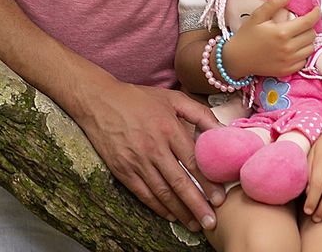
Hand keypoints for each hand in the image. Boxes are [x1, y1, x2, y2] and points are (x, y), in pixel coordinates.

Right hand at [74, 74, 223, 231]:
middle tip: (210, 222)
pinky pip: (143, 193)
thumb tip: (221, 130)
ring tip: (194, 223)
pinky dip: (157, 206)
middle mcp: (154, 147)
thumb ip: (200, 113)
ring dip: (179, 211)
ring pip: (162, 192)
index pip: (193, 161)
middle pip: (180, 182)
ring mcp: (136, 161)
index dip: (208, 182)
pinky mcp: (122, 170)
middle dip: (197, 204)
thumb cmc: (139, 98)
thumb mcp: (173, 98)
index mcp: (169, 129)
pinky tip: (170, 215)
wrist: (99, 101)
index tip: (220, 199)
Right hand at [222, 0, 318, 78]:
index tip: (316, 10)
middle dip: (308, 27)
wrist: (237, 59)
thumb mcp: (257, 16)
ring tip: (297, 36)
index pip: (308, 22)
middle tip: (299, 24)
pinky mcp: (287, 71)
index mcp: (282, 33)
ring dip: (306, 40)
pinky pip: (304, 60)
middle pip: (311, 34)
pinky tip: (293, 48)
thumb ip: (273, 3)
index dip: (315, 14)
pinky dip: (302, 53)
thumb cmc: (247, 36)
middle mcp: (288, 48)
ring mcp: (288, 61)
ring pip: (310, 48)